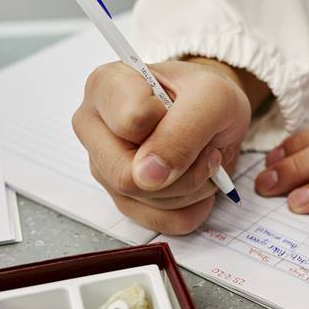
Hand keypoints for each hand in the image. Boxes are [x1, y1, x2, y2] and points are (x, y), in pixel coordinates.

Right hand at [72, 58, 263, 233]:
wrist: (214, 113)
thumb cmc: (205, 95)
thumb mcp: (211, 97)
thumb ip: (182, 130)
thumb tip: (148, 176)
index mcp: (105, 87)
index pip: (130, 122)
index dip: (169, 123)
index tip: (179, 110)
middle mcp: (94, 128)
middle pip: (127, 176)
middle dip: (183, 169)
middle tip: (205, 147)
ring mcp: (105, 168)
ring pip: (147, 202)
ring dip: (193, 186)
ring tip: (201, 158)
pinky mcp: (124, 199)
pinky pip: (163, 221)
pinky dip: (192, 206)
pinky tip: (198, 181)